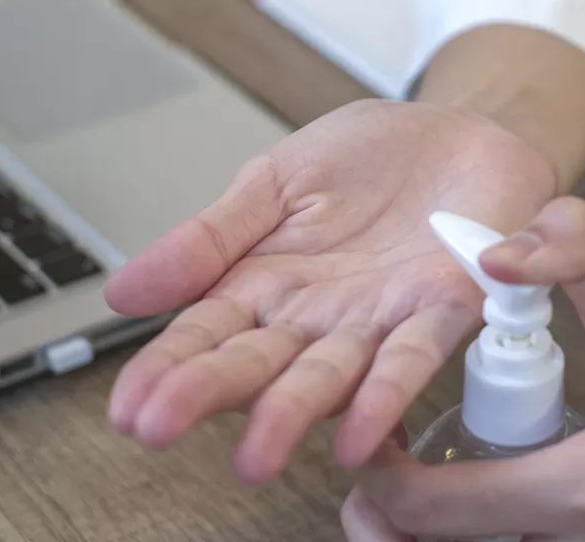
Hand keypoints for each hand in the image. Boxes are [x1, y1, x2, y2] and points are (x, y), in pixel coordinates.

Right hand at [104, 98, 560, 481]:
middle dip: (208, 395)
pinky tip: (355, 436)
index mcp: (267, 284)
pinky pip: (411, 359)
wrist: (461, 131)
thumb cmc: (371, 160)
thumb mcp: (272, 181)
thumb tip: (123, 294)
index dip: (166, 369)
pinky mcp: (444, 309)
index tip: (127, 406)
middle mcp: (317, 317)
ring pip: (327, 376)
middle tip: (158, 427)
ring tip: (253, 453)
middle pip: (256, 363)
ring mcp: (378, 321)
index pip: (205, 335)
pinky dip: (385, 397)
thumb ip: (207, 240)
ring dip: (289, 415)